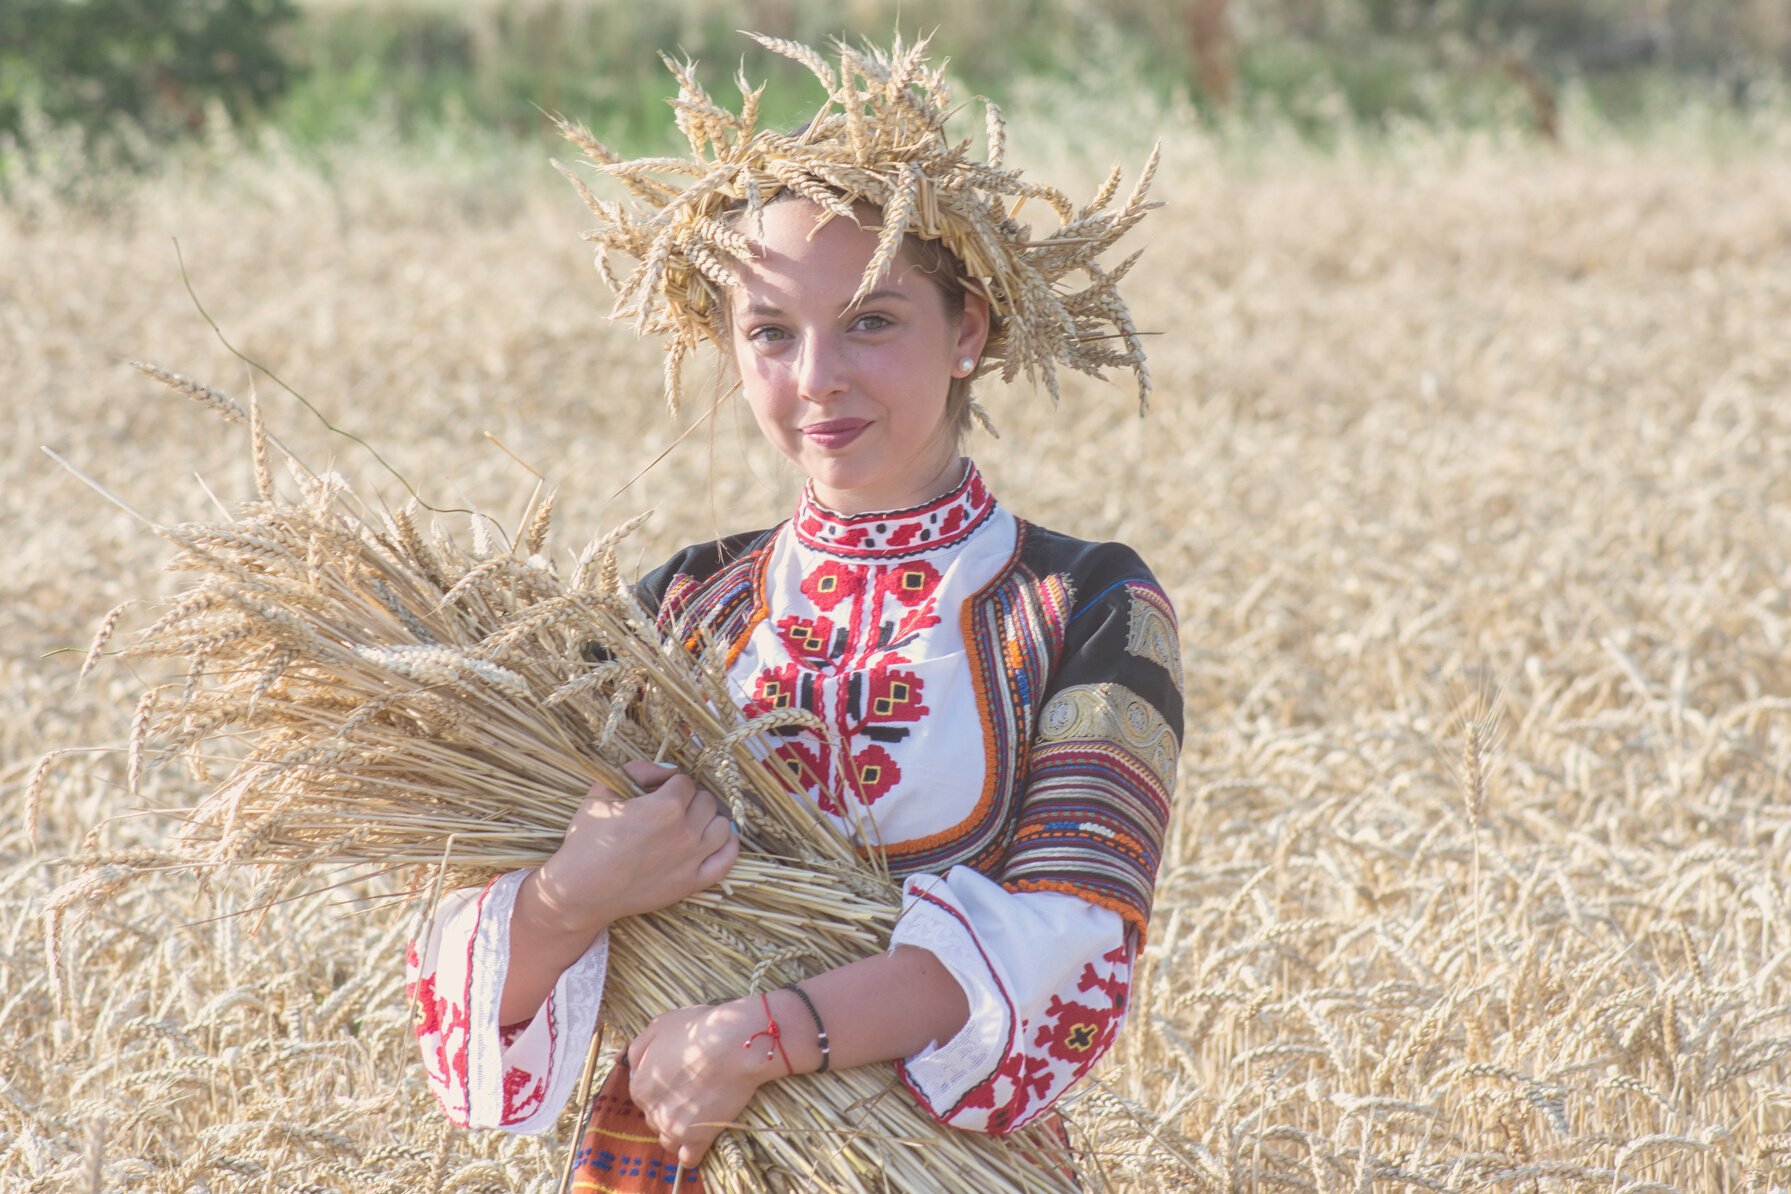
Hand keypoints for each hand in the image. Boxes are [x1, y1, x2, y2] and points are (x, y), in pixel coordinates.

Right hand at [526, 760, 739, 936]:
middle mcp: (686, 832)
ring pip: (722, 827)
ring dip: (710, 819)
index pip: (684, 782)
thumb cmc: (587, 841)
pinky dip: (728, 846)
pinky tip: (719, 838)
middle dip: (689, 799)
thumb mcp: (602, 793)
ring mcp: (692, 860)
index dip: (670, 783)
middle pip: (706, 801)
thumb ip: (636, 771)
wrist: (580, 891)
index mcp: (666, 807)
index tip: (657, 790)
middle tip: (670, 806)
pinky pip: (727, 860)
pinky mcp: (692, 883)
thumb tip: (665, 769)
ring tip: (692, 821)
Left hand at [626, 997, 782, 1167]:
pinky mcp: (698, 1140)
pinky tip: (701, 1138)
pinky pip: (688, 1157)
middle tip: (692, 1091)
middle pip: (655, 1117)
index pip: (643, 1095)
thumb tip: (628, 1064)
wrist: (735, 1046)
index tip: (680, 1078)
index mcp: (640, 1085)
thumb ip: (638, 1048)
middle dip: (669, 1108)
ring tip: (698, 1114)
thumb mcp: (660, 1026)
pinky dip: (692, 1151)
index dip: (661, 1086)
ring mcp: (674, 1128)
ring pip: (668, 1139)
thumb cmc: (699, 1031)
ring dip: (678, 1130)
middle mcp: (651, 1111)